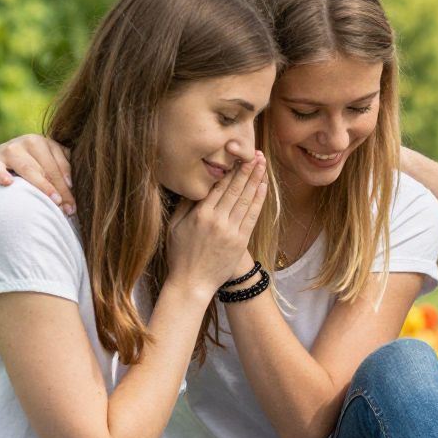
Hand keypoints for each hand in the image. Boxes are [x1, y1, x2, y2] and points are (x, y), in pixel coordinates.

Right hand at [0, 134, 75, 215]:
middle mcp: (21, 144)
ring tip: (10, 184)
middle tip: (56, 205)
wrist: (12, 154)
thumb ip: (64, 168)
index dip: (64, 186)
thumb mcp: (53, 159)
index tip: (70, 205)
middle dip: (46, 188)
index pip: (54, 167)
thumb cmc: (39, 161)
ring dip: (11, 174)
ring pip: (11, 165)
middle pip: (35, 168)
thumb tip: (73, 189)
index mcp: (40, 142)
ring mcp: (3, 152)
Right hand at [166, 152, 267, 293]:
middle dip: (246, 170)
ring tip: (263, 165)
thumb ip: (184, 206)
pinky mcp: (240, 241)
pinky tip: (263, 187)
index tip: (238, 156)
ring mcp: (230, 230)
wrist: (192, 283)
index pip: (219, 186)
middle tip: (256, 153)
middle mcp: (217, 220)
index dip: (230, 170)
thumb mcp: (174, 227)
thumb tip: (192, 187)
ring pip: (245, 200)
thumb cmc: (180, 255)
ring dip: (255, 180)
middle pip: (235, 189)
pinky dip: (258, 200)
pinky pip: (252, 216)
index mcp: (200, 214)